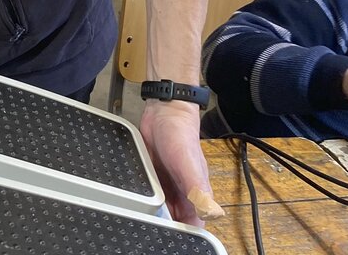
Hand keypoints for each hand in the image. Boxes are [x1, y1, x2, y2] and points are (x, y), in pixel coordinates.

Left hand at [140, 100, 217, 225]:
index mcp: (196, 193)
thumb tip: (210, 214)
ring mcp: (168, 184)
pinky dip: (146, 200)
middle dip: (165, 225)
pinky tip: (137, 203)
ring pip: (162, 208)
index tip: (171, 237)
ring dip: (154, 214)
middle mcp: (183, 191)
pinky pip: (151, 194)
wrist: (164, 111)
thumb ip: (197, 188)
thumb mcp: (187, 163)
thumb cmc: (179, 134)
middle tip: (149, 227)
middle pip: (176, 218)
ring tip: (141, 217)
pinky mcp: (154, 176)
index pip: (194, 223)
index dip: (184, 232)